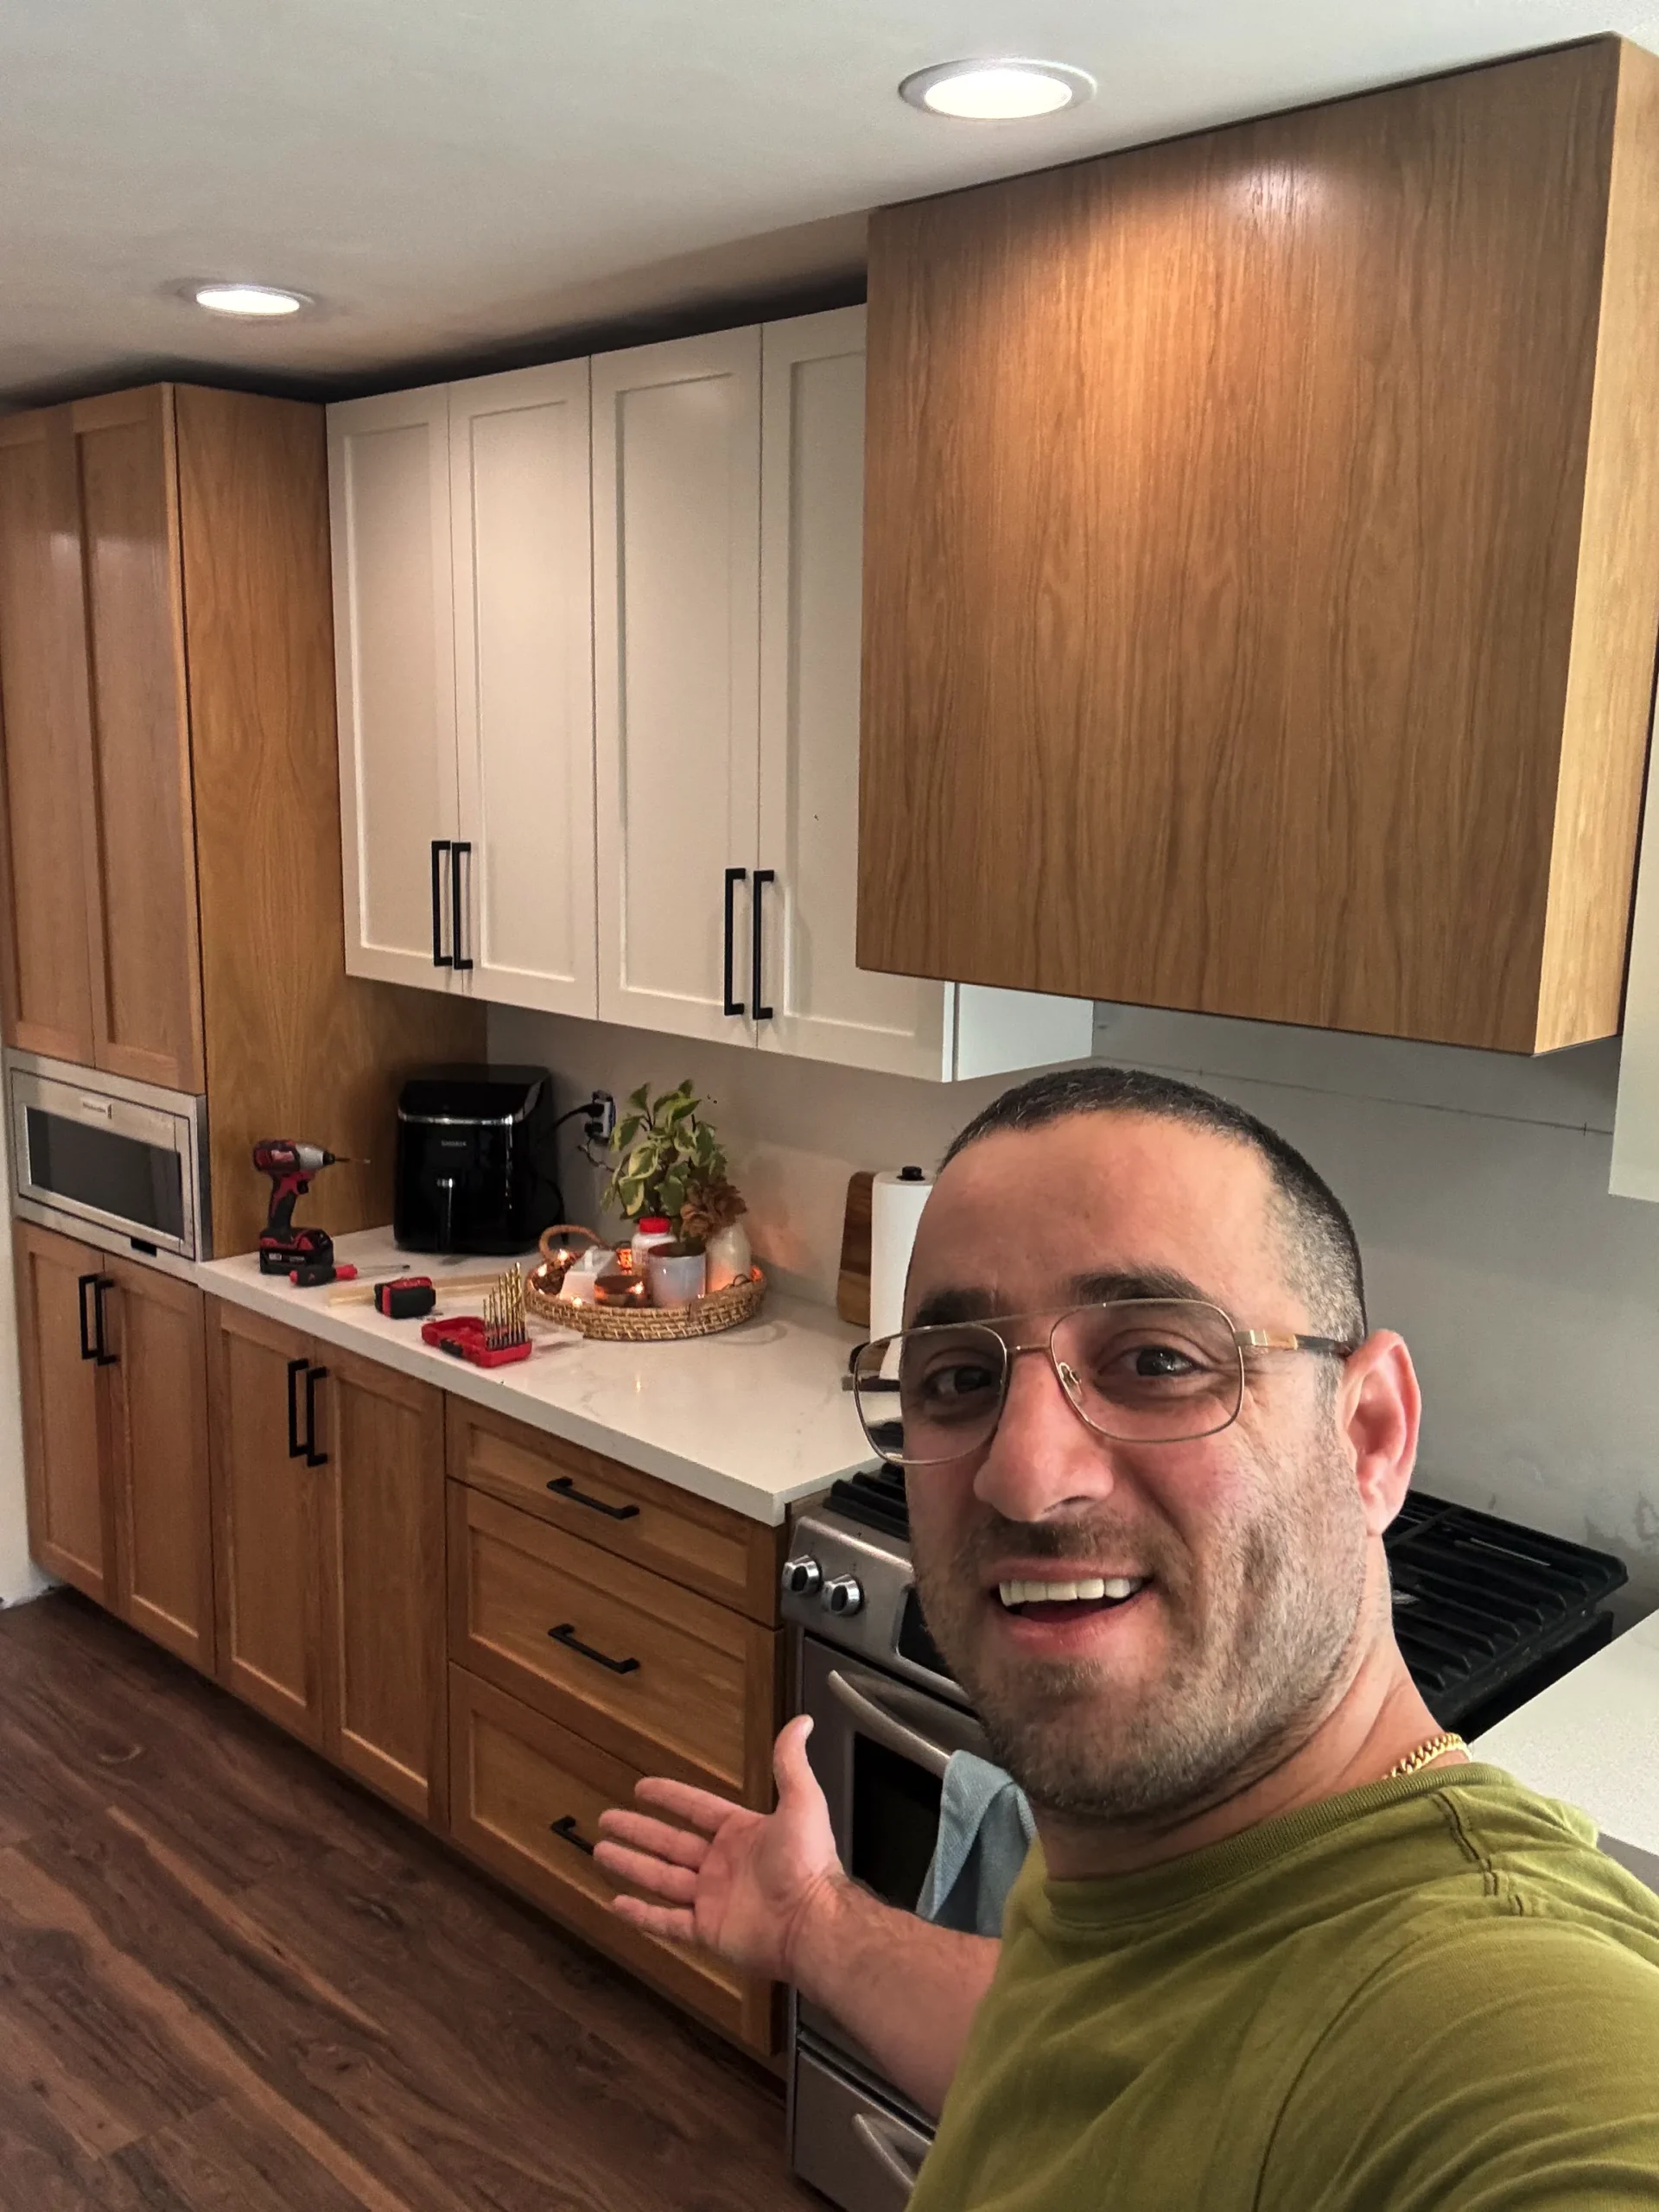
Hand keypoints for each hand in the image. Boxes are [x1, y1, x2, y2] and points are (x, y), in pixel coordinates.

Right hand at [593, 1715, 843, 1978]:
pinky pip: (667, 1922)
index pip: (697, 1809)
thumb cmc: (808, 1862)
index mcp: (741, 1834)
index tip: (642, 1787)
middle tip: (607, 1819)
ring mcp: (712, 1899)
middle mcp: (723, 1865)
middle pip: (670, 1843)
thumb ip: (790, 1763)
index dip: (670, 1797)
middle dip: (638, 1831)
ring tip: (601, 1851)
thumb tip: (802, 1720)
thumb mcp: (802, 1802)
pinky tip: (616, 1904)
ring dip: (631, 1865)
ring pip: (661, 1879)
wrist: (812, 1922)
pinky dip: (641, 1915)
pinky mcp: (707, 1931)